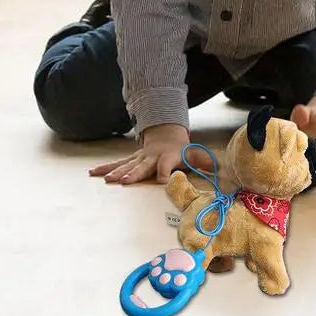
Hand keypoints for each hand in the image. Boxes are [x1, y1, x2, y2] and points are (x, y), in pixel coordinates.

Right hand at [89, 123, 205, 184]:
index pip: (165, 166)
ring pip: (126, 165)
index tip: (163, 181)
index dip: (165, 173)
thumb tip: (222, 169)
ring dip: (115, 172)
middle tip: (124, 182)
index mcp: (168, 157)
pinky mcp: (131, 160)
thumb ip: (206, 163)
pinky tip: (93, 173)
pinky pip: (117, 164)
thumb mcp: (195, 154)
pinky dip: (105, 168)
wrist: (166, 133)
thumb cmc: (181, 149)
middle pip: (142, 166)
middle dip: (133, 173)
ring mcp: (139, 158)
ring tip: (104, 179)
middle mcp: (151, 157)